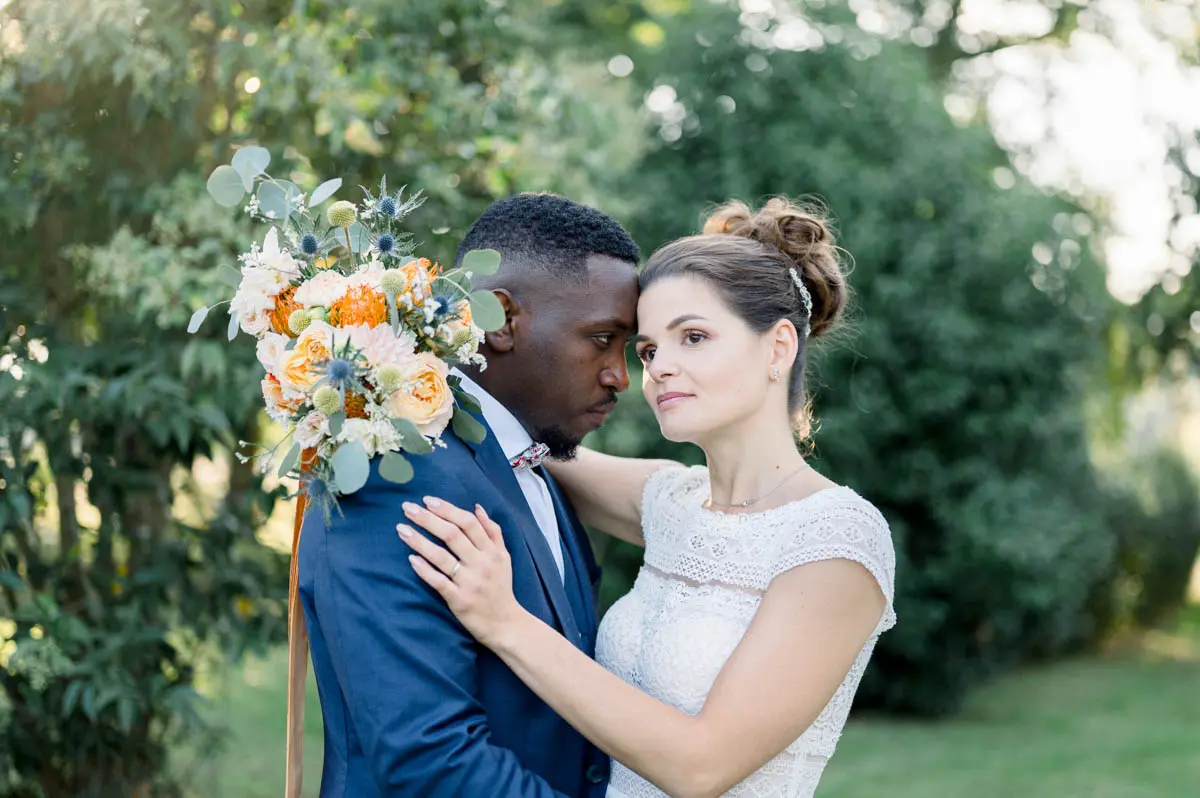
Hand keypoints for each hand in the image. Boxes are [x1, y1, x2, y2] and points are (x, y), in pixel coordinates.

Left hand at [397, 497, 523, 648]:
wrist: (505, 624)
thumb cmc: (501, 588)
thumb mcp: (504, 557)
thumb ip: (493, 532)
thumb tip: (477, 507)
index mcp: (492, 551)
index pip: (468, 523)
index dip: (447, 509)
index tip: (428, 500)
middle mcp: (481, 564)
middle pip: (452, 535)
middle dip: (428, 519)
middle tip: (407, 508)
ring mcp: (469, 582)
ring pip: (441, 557)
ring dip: (419, 541)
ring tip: (401, 529)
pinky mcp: (459, 600)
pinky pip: (438, 581)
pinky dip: (424, 569)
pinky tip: (411, 559)